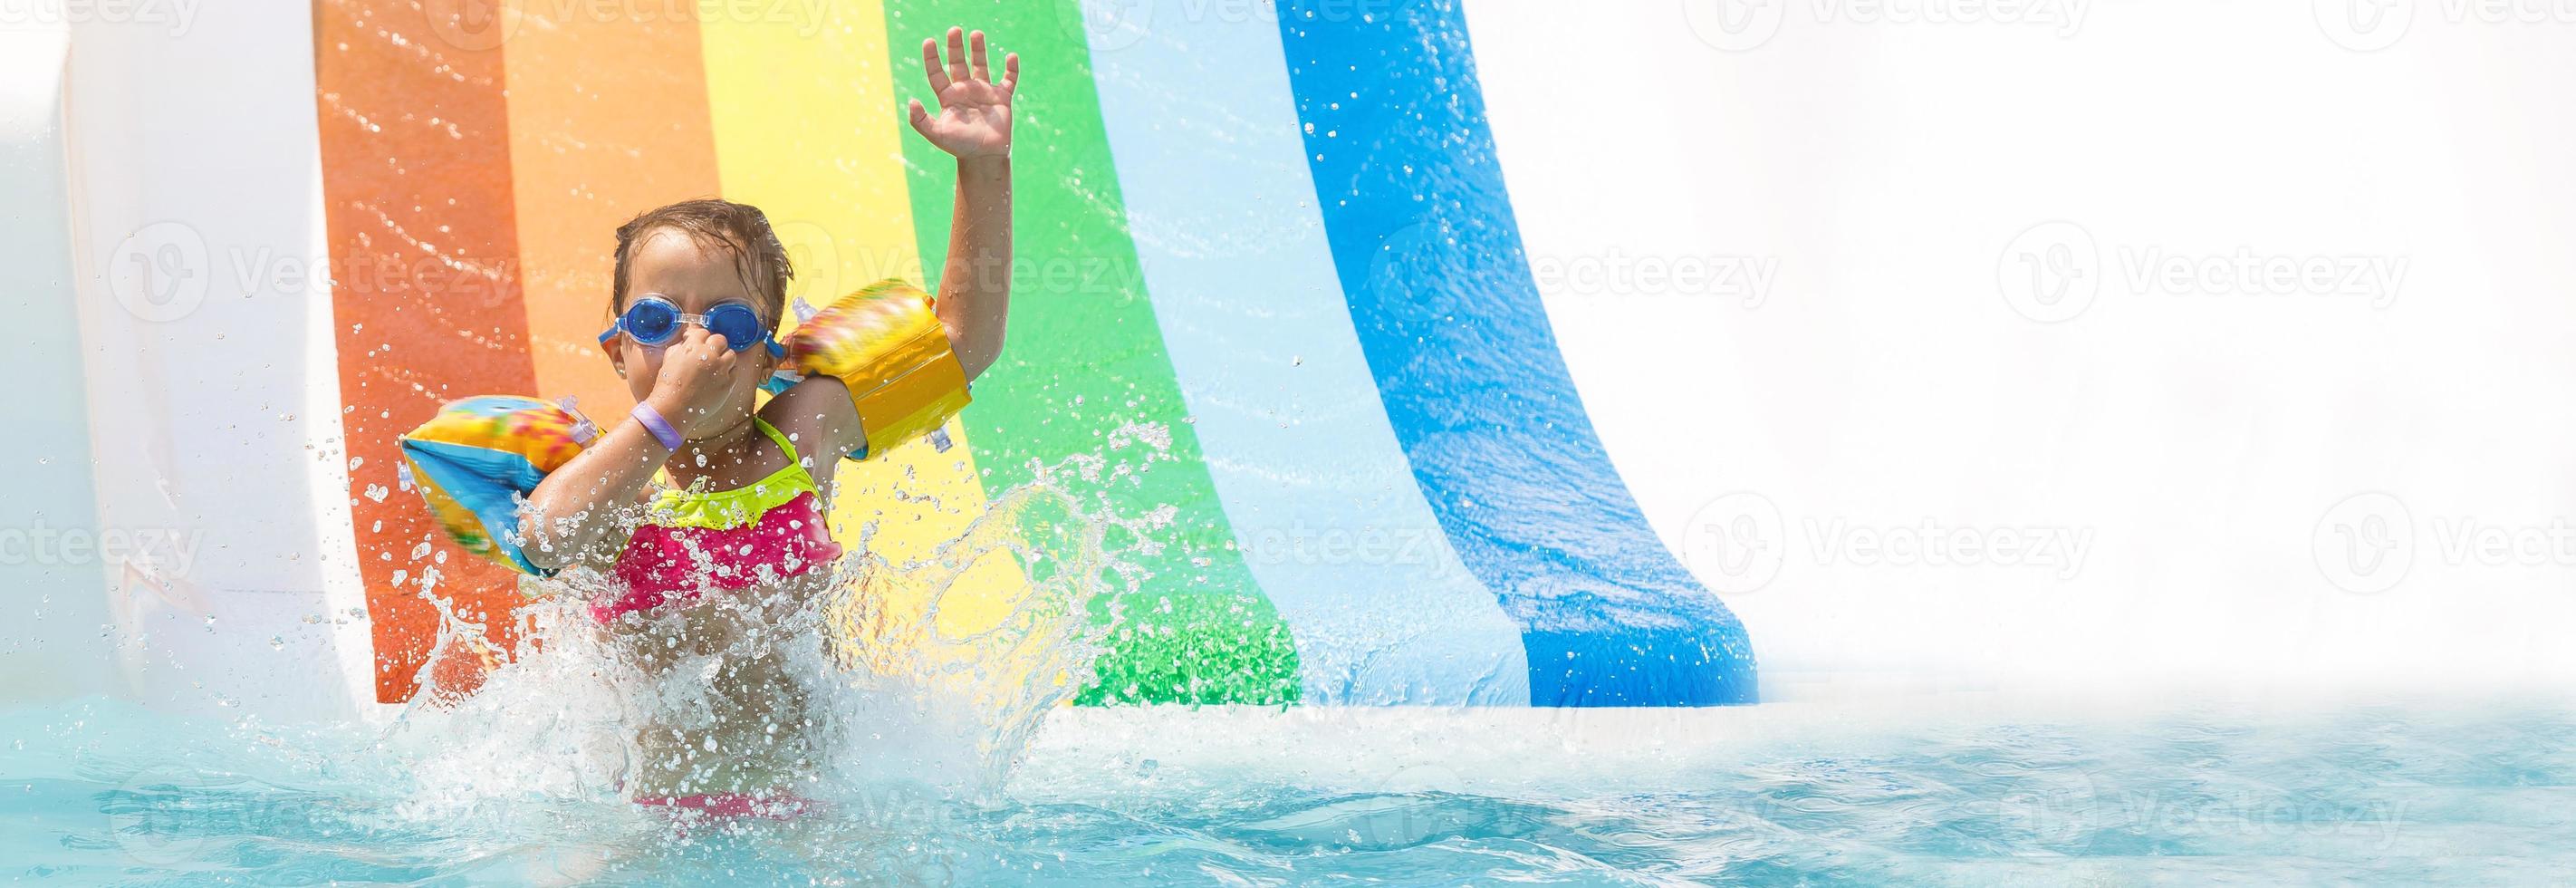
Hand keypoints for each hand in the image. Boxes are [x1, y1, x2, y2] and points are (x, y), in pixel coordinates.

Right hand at [643, 328, 750, 440]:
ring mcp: (720, 369)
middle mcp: (709, 355)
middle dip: (716, 345)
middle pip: (721, 340)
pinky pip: (734, 371)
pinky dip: (729, 373)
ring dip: (724, 358)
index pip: (704, 332)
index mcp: (693, 347)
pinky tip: (719, 378)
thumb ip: (680, 346)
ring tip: (716, 366)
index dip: (702, 338)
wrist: (674, 407)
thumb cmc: (668, 384)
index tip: (700, 344)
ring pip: (731, 354)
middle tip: (711, 353)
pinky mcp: (728, 383)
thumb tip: (688, 340)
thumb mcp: (669, 359)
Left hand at [909, 27, 1015, 160]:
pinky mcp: (1002, 98)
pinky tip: (1011, 57)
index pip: (937, 73)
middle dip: (955, 47)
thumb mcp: (936, 134)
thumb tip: (912, 101)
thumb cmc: (959, 147)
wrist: (984, 158)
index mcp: (948, 97)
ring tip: (976, 34)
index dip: (932, 57)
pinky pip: (1008, 80)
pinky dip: (1012, 69)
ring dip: (978, 50)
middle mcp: (965, 90)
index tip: (929, 42)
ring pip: (981, 65)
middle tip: (954, 30)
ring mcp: (984, 92)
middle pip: (958, 63)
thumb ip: (920, 120)